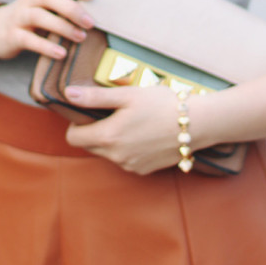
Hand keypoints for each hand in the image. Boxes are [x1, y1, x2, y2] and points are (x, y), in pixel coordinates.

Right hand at [0, 0, 94, 61]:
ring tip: (81, 37)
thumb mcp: (46, 7)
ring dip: (62, 27)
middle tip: (90, 22)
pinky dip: (46, 46)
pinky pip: (28, 40)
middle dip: (71, 8)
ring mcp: (19, 17)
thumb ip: (66, 4)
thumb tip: (102, 12)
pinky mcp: (12, 36)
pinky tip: (61, 53)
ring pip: (38, 16)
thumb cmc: (33, 18)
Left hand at [63, 84, 188, 174]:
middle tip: (112, 113)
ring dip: (112, 140)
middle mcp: (116, 157)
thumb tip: (68, 94)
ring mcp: (130, 166)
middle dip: (94, 131)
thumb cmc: (161, 104)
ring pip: (107, 154)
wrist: (196, 123)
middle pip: (89, 146)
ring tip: (132, 122)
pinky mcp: (144, 170)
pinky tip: (144, 134)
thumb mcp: (127, 95)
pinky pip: (125, 160)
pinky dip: (128, 149)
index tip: (91, 111)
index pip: (73, 137)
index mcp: (108, 137)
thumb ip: (95, 96)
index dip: (76, 123)